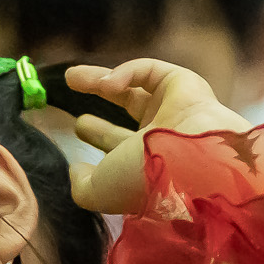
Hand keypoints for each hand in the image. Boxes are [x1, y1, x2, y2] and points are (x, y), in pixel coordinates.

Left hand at [62, 58, 254, 215]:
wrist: (191, 162)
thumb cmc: (147, 181)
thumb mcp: (102, 191)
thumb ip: (83, 186)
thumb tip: (76, 170)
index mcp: (151, 163)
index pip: (124, 147)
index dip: (101, 136)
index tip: (78, 128)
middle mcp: (166, 136)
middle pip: (129, 115)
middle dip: (103, 107)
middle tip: (75, 95)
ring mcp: (177, 109)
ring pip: (137, 87)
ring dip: (104, 79)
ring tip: (71, 77)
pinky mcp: (185, 85)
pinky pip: (151, 71)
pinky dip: (126, 72)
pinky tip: (107, 84)